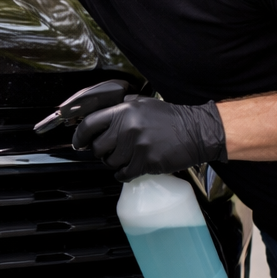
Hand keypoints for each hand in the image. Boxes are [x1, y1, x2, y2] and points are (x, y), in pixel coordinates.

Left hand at [73, 98, 226, 180]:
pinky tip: (131, 167)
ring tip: (127, 156)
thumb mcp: (143, 104)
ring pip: (110, 162)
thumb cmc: (171, 118)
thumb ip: (120, 108)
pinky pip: (124, 174)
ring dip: (115, 162)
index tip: (79, 142)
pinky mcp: (146, 162)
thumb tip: (96, 116)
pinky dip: (124, 173)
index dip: (80, 135)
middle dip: (101, 151)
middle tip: (111, 150)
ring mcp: (137, 146)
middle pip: (98, 147)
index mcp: (125, 111)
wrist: (197, 131)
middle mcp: (128, 127)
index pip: (90, 124)